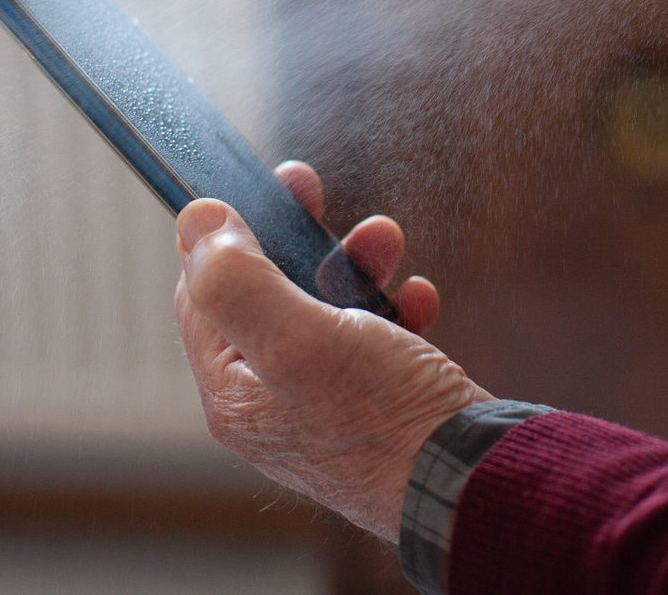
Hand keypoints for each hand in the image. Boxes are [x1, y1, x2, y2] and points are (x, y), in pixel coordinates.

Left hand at [173, 161, 488, 543]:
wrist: (470, 483)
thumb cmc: (385, 421)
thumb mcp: (300, 341)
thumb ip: (239, 283)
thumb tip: (196, 222)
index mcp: (235, 393)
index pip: (201, 296)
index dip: (222, 234)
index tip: (254, 185)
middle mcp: (272, 401)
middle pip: (264, 295)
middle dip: (293, 236)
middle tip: (307, 184)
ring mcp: (326, 403)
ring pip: (323, 309)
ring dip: (351, 264)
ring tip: (385, 238)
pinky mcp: (377, 402)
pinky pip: (373, 338)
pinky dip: (393, 307)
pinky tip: (418, 297)